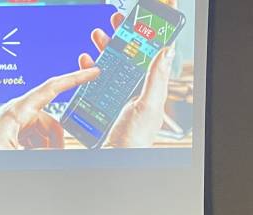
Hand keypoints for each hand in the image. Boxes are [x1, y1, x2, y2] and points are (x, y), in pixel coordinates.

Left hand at [0, 68, 100, 149]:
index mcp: (18, 110)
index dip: (75, 79)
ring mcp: (14, 122)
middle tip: (53, 156)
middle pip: (51, 121)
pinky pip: (32, 139)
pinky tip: (23, 158)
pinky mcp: (11, 132)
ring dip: (42, 148)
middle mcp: (18, 112)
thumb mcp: (9, 155)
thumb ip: (37, 155)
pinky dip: (33, 150)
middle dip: (56, 140)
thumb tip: (57, 156)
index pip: (52, 88)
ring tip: (29, 159)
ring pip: (42, 133)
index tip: (93, 72)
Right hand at [79, 12, 174, 147]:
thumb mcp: (147, 106)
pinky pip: (95, 79)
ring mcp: (118, 94)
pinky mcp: (102, 101)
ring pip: (112, 63)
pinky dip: (90, 67)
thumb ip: (156, 79)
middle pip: (131, 54)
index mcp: (150, 87)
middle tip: (119, 19)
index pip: (154, 54)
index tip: (153, 16)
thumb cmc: (134, 140)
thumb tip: (166, 51)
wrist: (113, 159)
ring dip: (105, 47)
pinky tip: (86, 59)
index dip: (154, 34)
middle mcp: (135, 89)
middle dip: (124, 34)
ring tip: (98, 34)